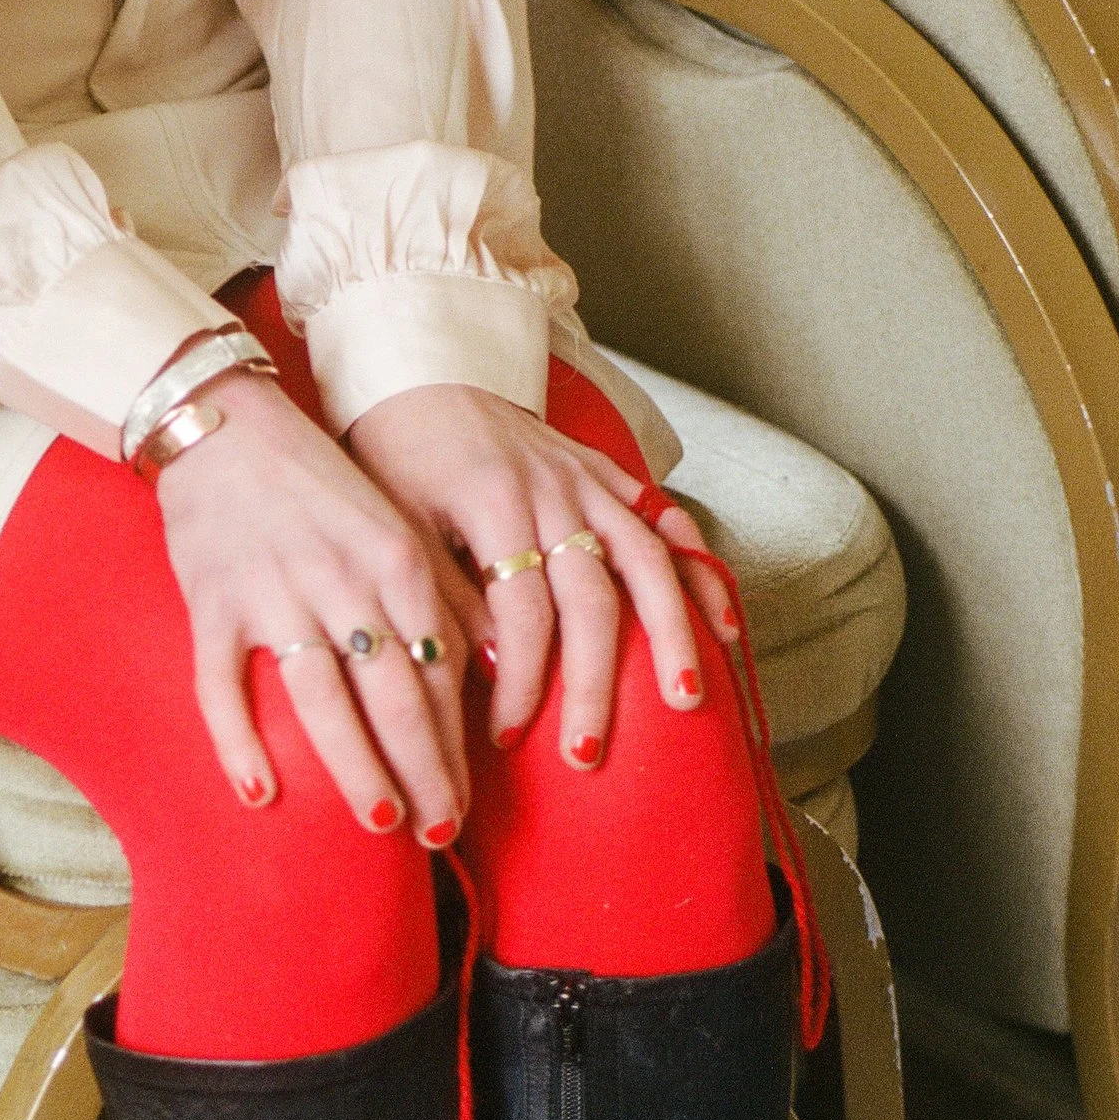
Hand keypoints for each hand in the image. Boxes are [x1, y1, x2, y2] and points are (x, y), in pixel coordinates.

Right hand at [153, 370, 476, 836]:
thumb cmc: (318, 485)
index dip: (456, 745)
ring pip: (322, 699)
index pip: (441, 669)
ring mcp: (275, 594)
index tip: (463, 805)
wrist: (223, 423)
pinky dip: (239, 742)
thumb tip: (497, 668)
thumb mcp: (396, 527)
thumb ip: (442, 595)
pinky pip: (223, 686)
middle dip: (424, 771)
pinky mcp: (212, 603)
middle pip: (395, 695)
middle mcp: (344, 580)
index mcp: (397, 559)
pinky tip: (261, 795)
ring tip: (380, 822)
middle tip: (439, 833)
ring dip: (356, 766)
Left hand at [348, 383, 738, 765]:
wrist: (423, 368)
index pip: (523, 613)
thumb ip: (444, 594)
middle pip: (593, 600)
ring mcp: (590, 481)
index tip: (508, 736)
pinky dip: (699, 570)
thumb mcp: (398, 526)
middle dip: (595, 683)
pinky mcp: (607, 473)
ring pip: (649, 563)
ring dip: (672, 634)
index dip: (521, 681)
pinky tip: (721, 620)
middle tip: (588, 751)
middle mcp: (555, 491)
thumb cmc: (397, 454)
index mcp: (495, 503)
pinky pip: (666, 521)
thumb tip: (489, 670)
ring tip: (685, 698)